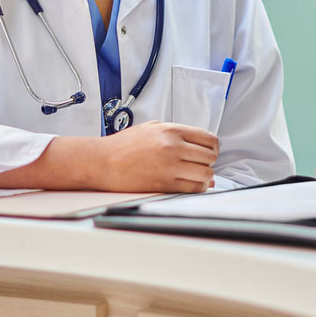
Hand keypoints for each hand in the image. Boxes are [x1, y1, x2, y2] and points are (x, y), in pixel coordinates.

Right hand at [95, 121, 218, 193]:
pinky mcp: (164, 184)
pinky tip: (191, 185)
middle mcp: (172, 147)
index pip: (208, 139)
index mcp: (171, 130)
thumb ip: (177, 134)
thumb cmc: (124, 145)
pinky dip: (198, 188)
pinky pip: (193, 188)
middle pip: (210, 157)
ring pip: (206, 174)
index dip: (213, 147)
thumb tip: (200, 150)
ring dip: (205, 177)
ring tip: (196, 176)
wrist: (102, 161)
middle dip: (209, 162)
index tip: (209, 152)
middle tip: (201, 165)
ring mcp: (169, 166)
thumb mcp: (151, 128)